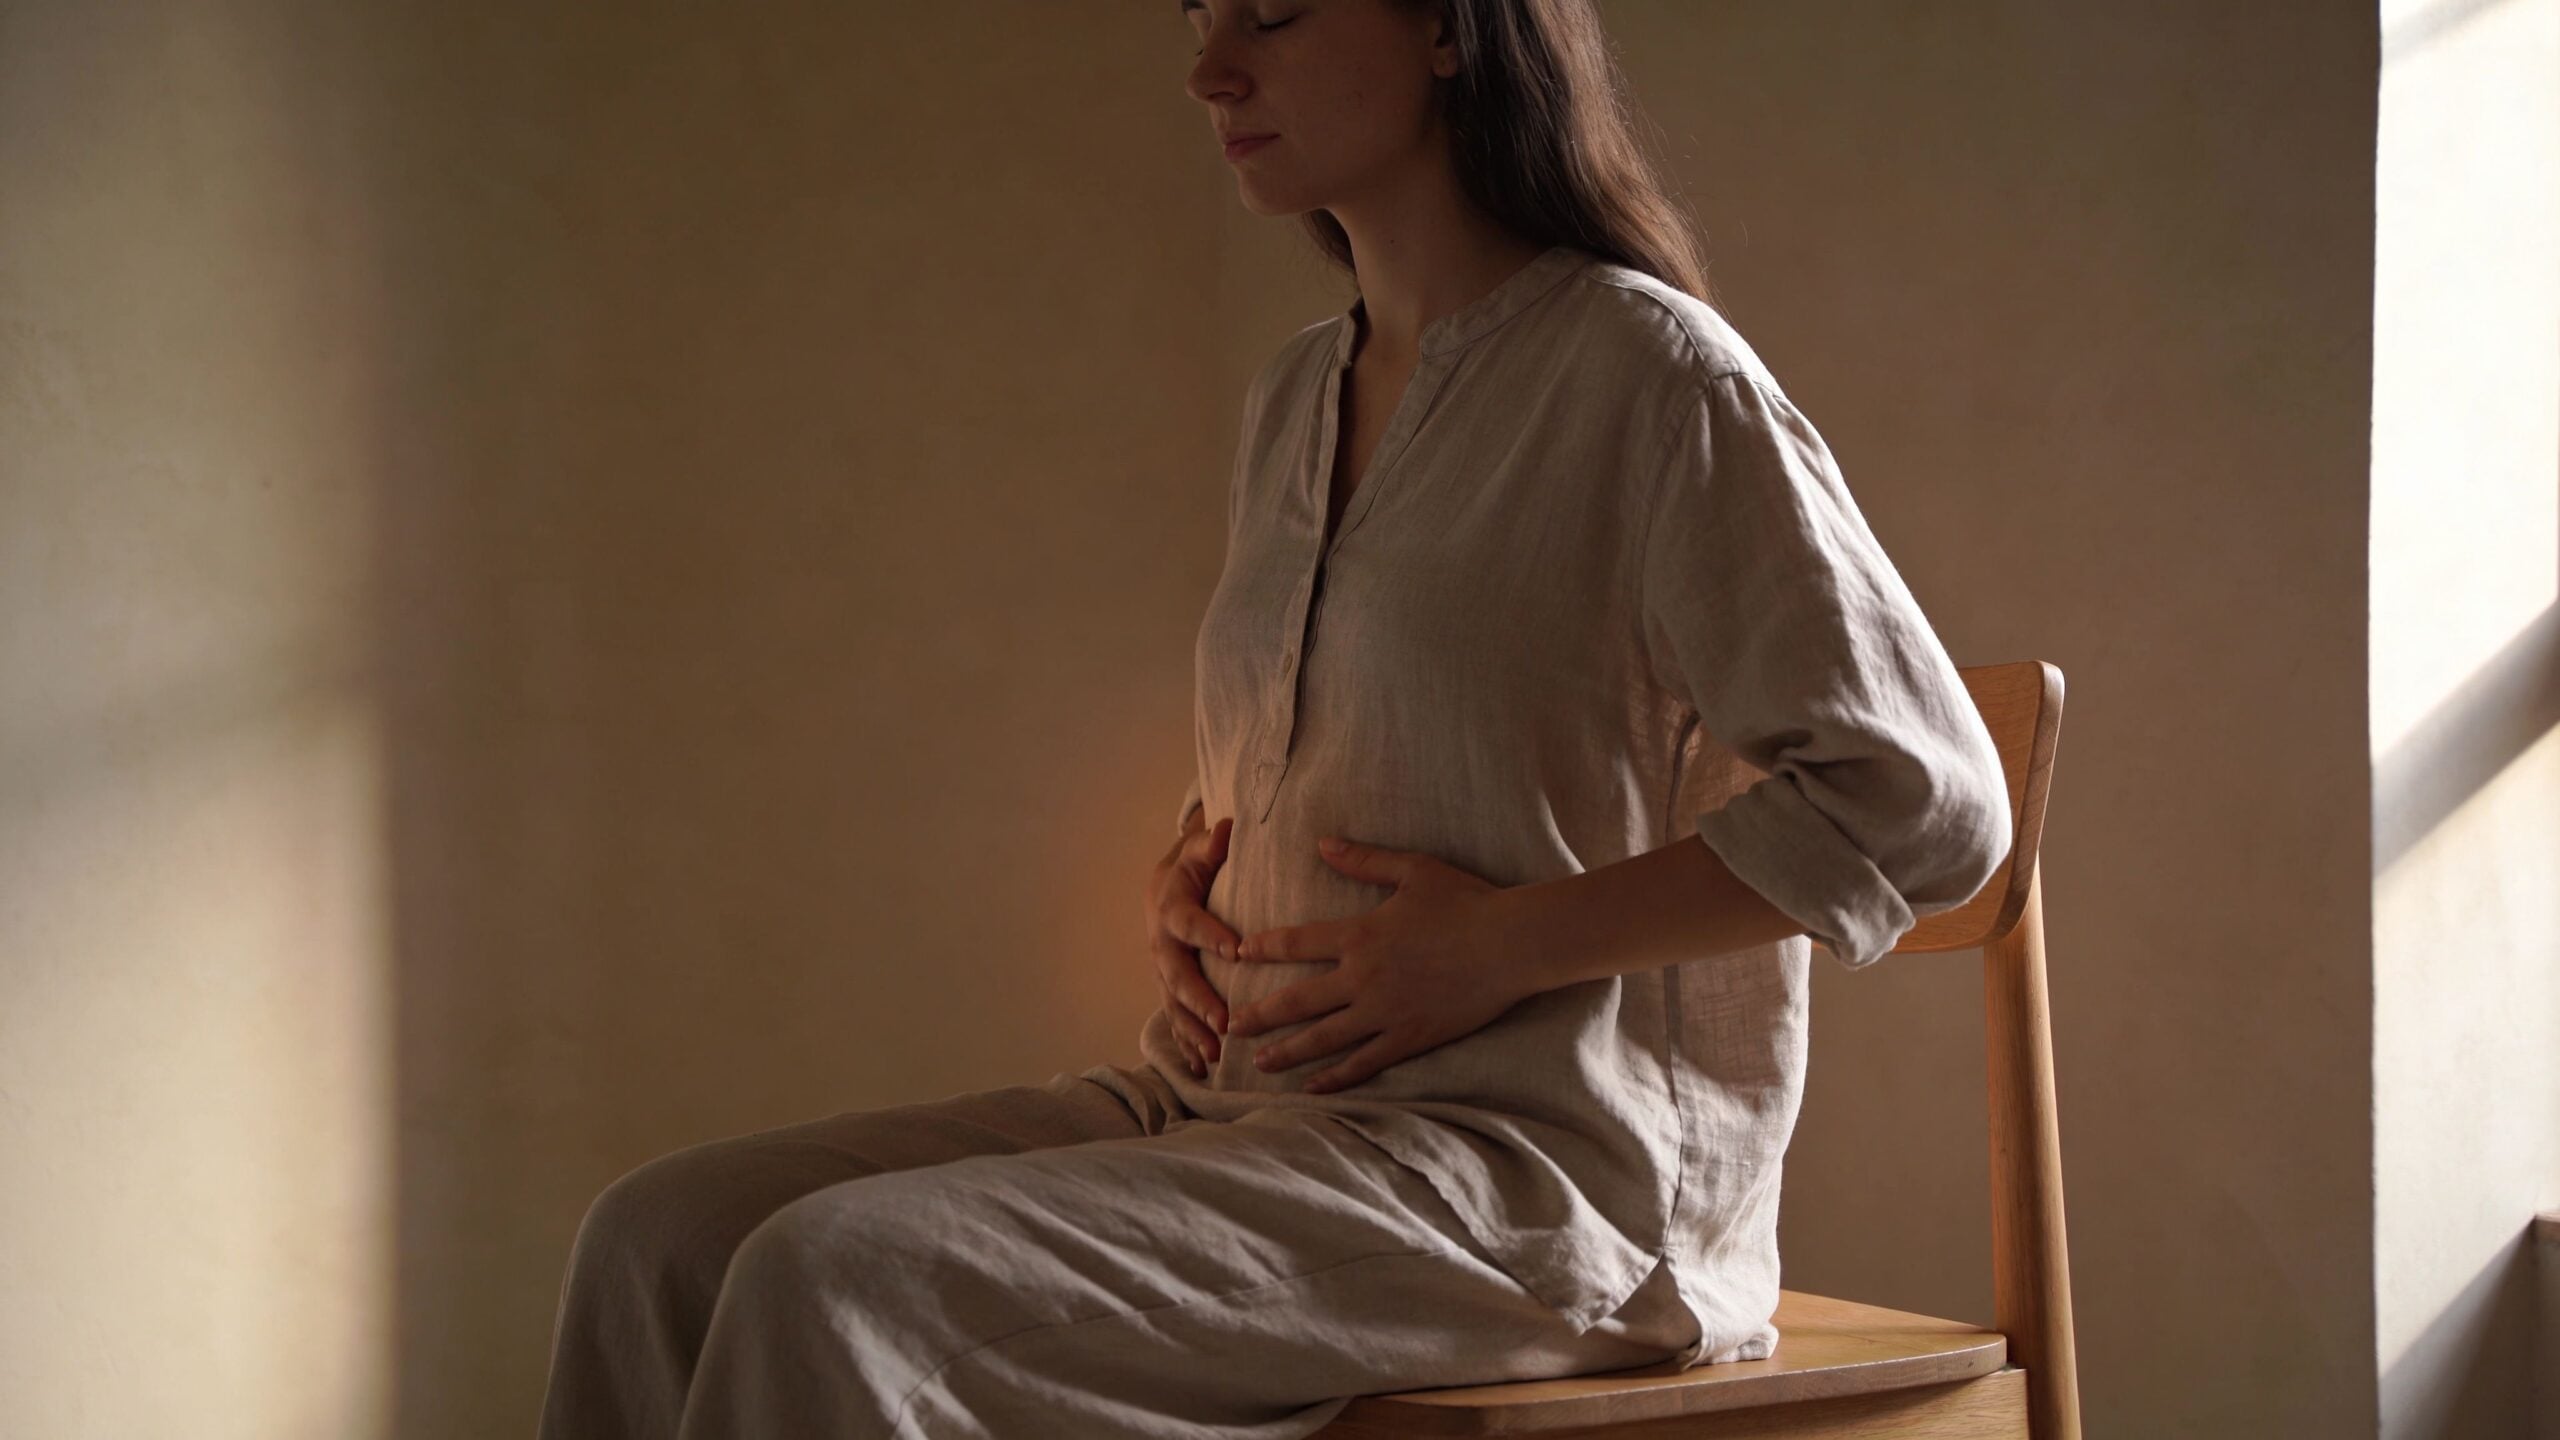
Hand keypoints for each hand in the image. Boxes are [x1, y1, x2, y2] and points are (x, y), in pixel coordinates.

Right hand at [1146, 815, 1243, 1078]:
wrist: (1166, 882)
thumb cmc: (1195, 863)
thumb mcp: (1201, 847)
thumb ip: (1213, 842)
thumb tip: (1226, 829)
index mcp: (1172, 906)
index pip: (1189, 922)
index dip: (1210, 935)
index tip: (1237, 953)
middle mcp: (1162, 942)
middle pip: (1176, 974)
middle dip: (1199, 1000)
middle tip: (1223, 1022)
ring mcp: (1163, 970)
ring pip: (1173, 1004)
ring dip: (1192, 1032)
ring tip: (1213, 1058)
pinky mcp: (1169, 988)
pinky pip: (1175, 1020)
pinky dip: (1185, 1046)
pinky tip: (1199, 1073)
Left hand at [1226, 835, 1539, 1092]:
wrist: (1511, 944)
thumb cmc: (1467, 900)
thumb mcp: (1413, 869)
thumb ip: (1363, 860)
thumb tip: (1322, 842)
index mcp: (1361, 935)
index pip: (1297, 943)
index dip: (1264, 947)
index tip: (1238, 953)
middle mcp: (1363, 978)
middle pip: (1298, 1001)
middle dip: (1259, 1015)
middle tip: (1228, 1026)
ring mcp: (1385, 1013)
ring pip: (1323, 1039)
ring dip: (1287, 1051)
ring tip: (1257, 1062)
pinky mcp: (1409, 1038)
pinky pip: (1364, 1063)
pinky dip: (1335, 1077)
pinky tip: (1313, 1087)